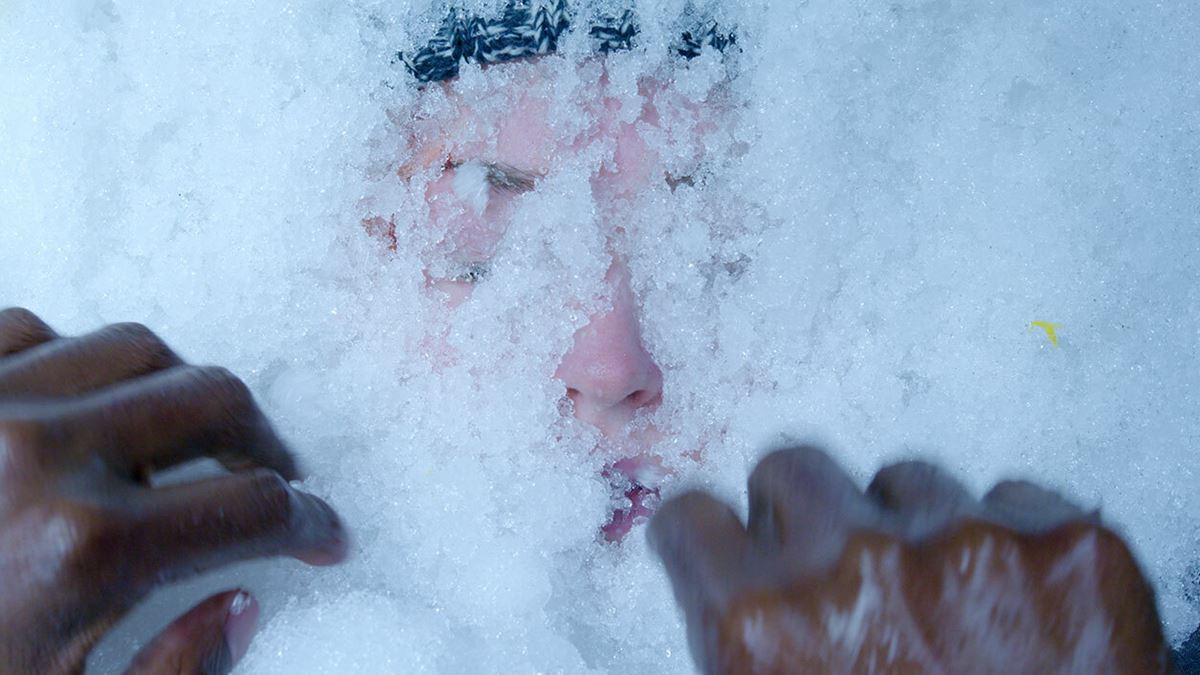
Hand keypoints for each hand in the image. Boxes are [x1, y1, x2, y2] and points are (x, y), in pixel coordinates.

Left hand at [0, 308, 347, 673]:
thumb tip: (242, 603)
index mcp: (83, 547)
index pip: (255, 507)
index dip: (311, 523)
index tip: (323, 534)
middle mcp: (37, 451)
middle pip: (215, 401)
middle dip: (265, 446)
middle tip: (272, 483)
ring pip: (136, 348)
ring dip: (180, 395)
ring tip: (185, 441)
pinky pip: (34, 331)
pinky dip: (77, 365)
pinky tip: (81, 413)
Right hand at [649, 446, 1172, 673]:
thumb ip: (744, 647)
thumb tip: (735, 598)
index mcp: (767, 629)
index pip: (693, 516)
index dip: (707, 538)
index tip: (724, 542)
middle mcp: (858, 566)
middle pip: (794, 467)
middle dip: (804, 513)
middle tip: (837, 569)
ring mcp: (972, 545)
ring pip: (907, 479)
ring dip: (909, 531)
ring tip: (941, 608)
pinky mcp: (1071, 546)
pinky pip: (1012, 500)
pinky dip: (1007, 544)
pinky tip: (1015, 611)